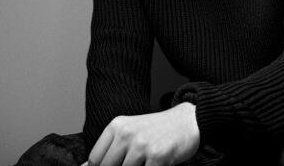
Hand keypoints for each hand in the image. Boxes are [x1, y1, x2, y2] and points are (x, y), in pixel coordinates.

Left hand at [82, 102, 198, 165]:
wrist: (188, 121)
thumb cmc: (158, 130)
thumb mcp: (131, 132)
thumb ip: (110, 149)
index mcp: (117, 126)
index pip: (95, 159)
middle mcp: (127, 134)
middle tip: (135, 164)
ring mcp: (142, 145)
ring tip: (145, 163)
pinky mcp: (157, 156)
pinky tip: (155, 165)